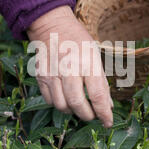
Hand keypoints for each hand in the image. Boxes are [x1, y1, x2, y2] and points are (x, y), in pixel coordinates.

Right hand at [27, 5, 113, 127]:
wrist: (52, 25)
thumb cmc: (78, 41)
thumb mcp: (95, 56)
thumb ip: (101, 82)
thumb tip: (107, 107)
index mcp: (87, 61)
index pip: (97, 95)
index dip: (104, 113)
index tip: (108, 122)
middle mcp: (68, 68)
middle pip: (77, 103)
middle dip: (87, 115)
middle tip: (92, 116)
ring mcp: (51, 72)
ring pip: (61, 105)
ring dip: (72, 111)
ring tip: (79, 106)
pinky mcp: (40, 76)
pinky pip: (49, 100)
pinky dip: (59, 104)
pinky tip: (66, 98)